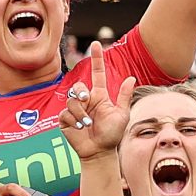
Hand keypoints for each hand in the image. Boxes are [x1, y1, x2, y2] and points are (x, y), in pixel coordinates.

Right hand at [54, 42, 131, 162]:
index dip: (96, 58)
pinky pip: (66, 114)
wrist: (99, 152)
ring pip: (72, 101)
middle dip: (81, 92)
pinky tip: (79, 128)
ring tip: (87, 124)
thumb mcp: (122, 114)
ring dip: (80, 112)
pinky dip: (74, 121)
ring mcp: (75, 110)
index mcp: (100, 96)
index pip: (97, 73)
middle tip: (87, 100)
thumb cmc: (112, 134)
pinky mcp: (65, 120)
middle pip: (79, 86)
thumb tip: (131, 78)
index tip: (96, 44)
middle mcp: (86, 100)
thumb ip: (124, 97)